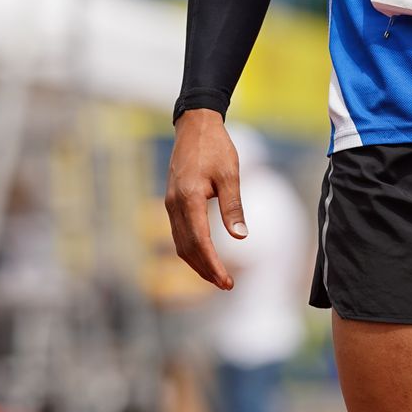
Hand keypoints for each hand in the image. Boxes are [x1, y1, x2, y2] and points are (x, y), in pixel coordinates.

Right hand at [164, 109, 247, 289]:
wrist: (195, 126)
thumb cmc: (216, 148)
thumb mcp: (231, 175)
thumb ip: (233, 207)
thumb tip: (241, 237)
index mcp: (189, 198)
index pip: (200, 242)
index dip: (213, 265)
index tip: (227, 282)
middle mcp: (175, 204)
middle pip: (187, 248)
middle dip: (205, 270)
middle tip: (226, 285)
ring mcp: (170, 204)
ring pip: (180, 243)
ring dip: (197, 263)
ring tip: (217, 277)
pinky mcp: (172, 201)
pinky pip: (179, 233)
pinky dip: (191, 249)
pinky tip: (204, 256)